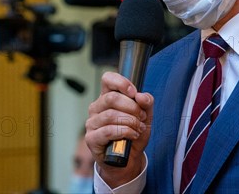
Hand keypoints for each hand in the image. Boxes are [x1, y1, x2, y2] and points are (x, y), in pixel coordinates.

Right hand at [85, 72, 153, 186]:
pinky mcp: (91, 138)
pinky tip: (132, 135)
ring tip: (139, 128)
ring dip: (130, 121)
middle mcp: (97, 108)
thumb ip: (146, 103)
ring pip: (111, 115)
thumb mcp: (146, 116)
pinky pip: (108, 130)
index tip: (133, 92)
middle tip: (142, 116)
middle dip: (132, 107)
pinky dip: (125, 132)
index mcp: (108, 97)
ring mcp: (92, 123)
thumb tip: (141, 96)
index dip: (121, 83)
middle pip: (111, 98)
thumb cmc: (133, 133)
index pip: (107, 79)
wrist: (130, 157)